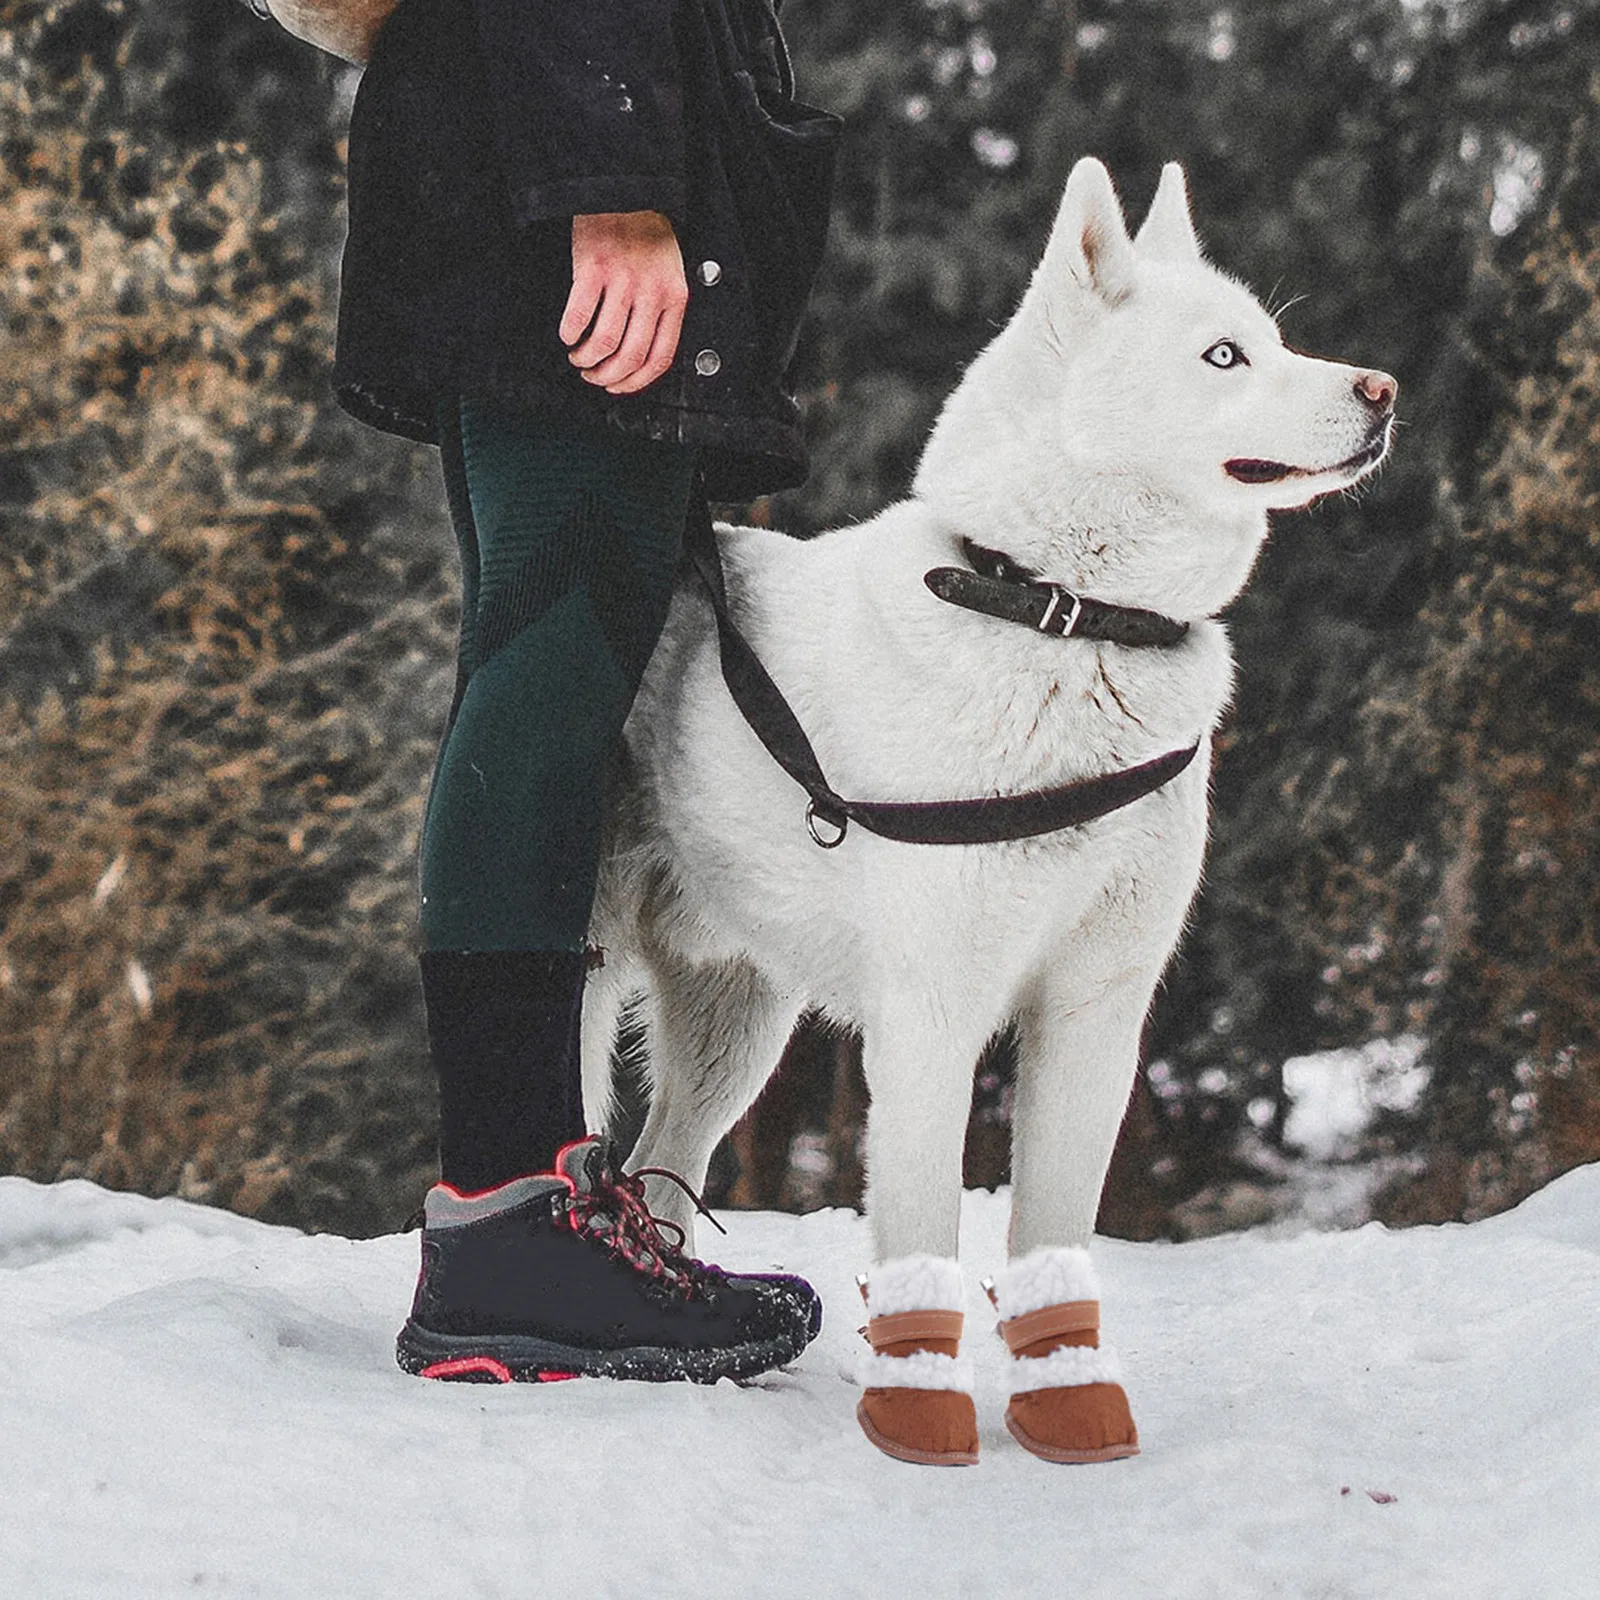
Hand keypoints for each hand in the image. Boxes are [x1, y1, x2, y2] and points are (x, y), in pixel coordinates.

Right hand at [560, 211, 687, 395]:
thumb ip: (660, 310)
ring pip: (604, 341)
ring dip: (586, 358)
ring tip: (578, 355)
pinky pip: (578, 315)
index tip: (619, 386)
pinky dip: (569, 333)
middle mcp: (650, 291)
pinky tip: (567, 334)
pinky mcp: (593, 267)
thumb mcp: (669, 274)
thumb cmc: (645, 233)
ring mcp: (622, 280)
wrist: (625, 190)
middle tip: (592, 375)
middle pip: (630, 356)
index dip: (636, 382)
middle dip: (607, 377)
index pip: (659, 358)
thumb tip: (638, 356)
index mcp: (673, 297)